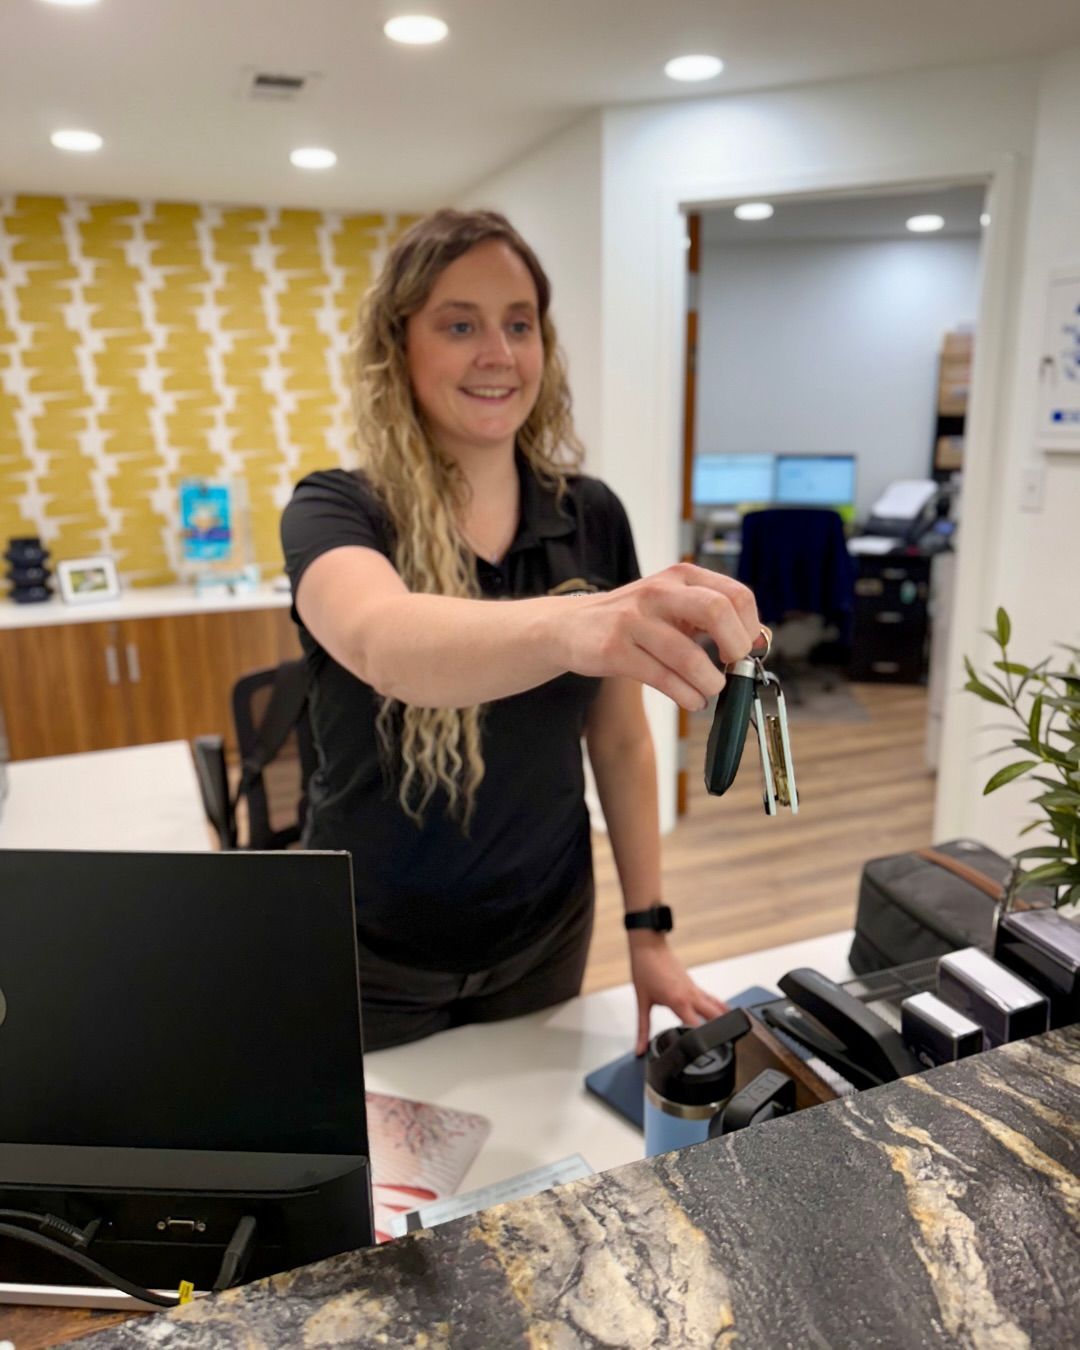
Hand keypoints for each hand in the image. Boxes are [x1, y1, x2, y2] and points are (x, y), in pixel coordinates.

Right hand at [558, 563, 760, 711]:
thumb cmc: (633, 620)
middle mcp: (658, 591)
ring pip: (689, 655)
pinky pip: (662, 677)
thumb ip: (711, 617)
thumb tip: (757, 641)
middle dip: (735, 647)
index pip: (735, 594)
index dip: (749, 627)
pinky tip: (691, 700)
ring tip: (709, 692)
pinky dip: (686, 695)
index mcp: (680, 576)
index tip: (746, 650)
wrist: (571, 626)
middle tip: (733, 668)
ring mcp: (634, 620)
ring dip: (709, 682)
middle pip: (716, 610)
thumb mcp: (672, 605)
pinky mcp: (615, 649)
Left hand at [628, 933, 727, 1055]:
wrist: (649, 947)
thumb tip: (640, 1047)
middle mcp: (691, 995)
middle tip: (727, 1045)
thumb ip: (642, 1028)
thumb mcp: (642, 1002)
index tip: (706, 1053)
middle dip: (720, 1031)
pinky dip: (717, 1006)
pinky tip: (720, 1011)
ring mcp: (694, 988)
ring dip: (723, 1017)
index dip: (702, 1042)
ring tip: (733, 1031)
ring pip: (715, 1005)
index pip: (696, 1027)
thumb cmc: (645, 969)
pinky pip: (710, 997)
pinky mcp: (693, 984)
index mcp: (678, 1001)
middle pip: (714, 1016)